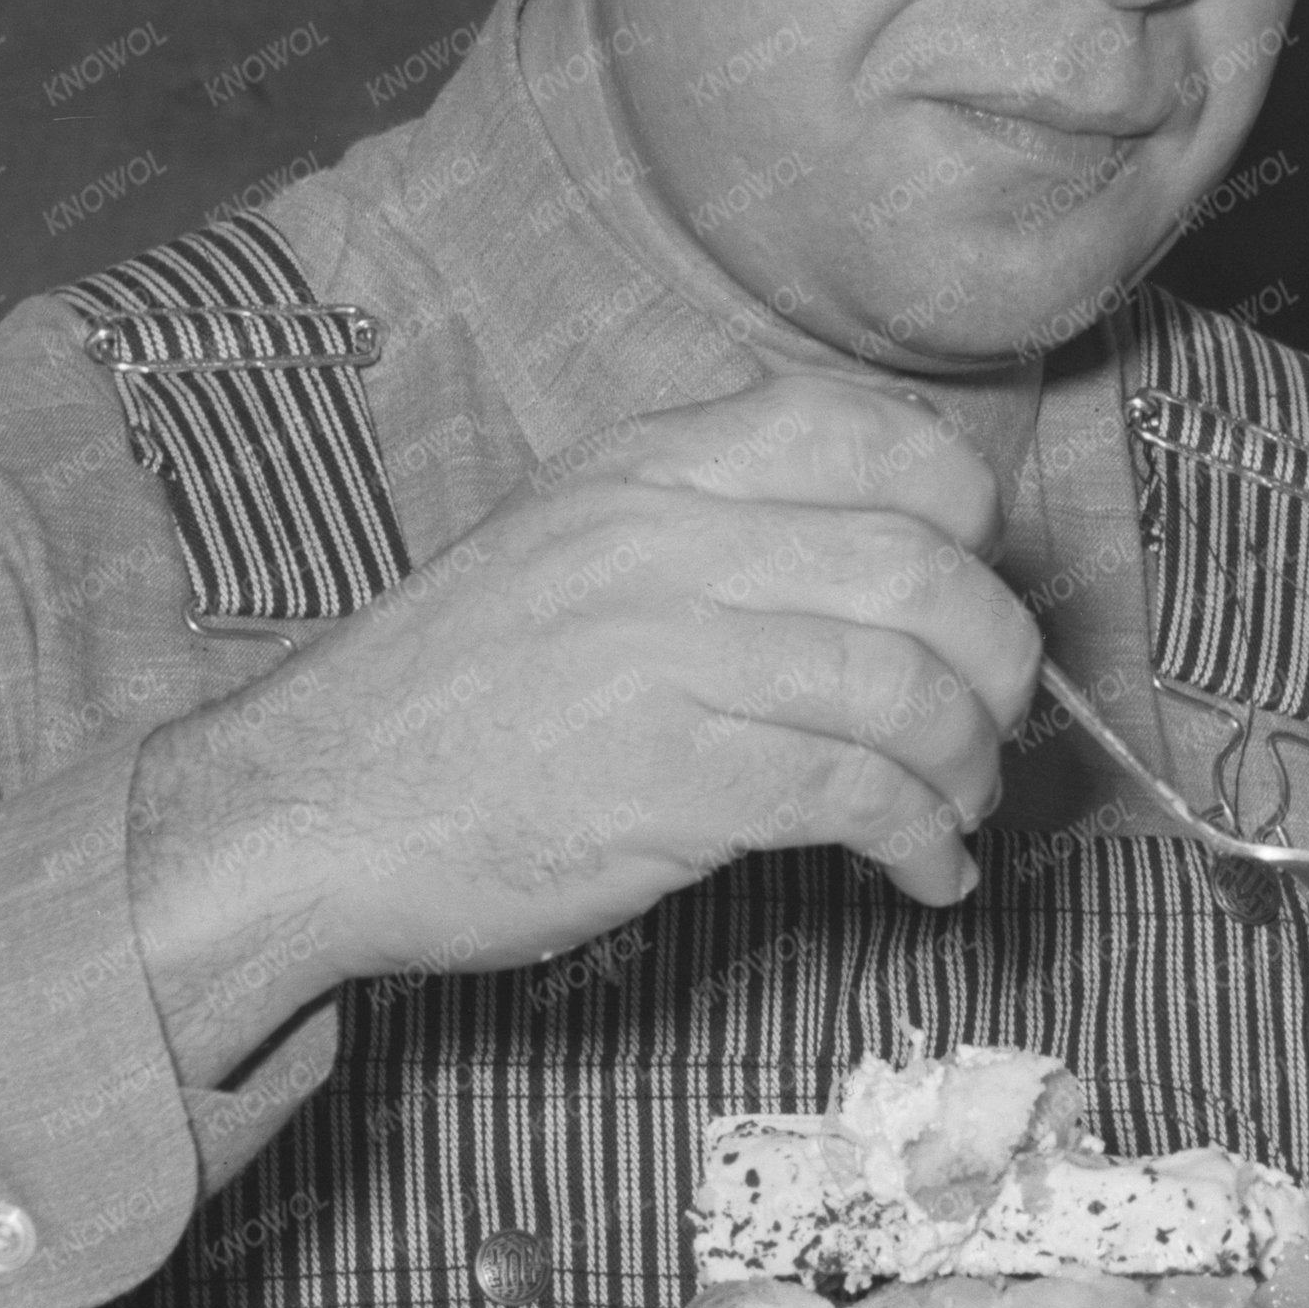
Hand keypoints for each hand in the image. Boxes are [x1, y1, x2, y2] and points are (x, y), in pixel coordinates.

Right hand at [126, 372, 1039, 1067]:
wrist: (308, 807)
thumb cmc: (450, 694)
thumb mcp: (571, 543)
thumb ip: (713, 525)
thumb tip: (893, 560)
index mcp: (651, 467)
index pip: (872, 434)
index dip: (964, 510)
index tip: (977, 575)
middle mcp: (668, 542)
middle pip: (920, 563)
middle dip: (997, 653)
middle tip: (1000, 715)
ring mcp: (669, 659)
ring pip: (905, 683)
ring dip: (970, 762)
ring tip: (962, 809)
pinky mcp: (673, 782)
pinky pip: (858, 793)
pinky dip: (922, 839)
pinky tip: (925, 874)